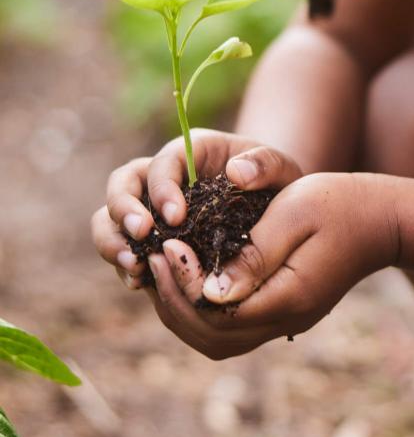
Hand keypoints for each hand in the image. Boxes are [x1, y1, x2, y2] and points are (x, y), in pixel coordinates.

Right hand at [91, 129, 302, 288]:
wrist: (274, 210)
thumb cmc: (276, 184)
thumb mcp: (280, 168)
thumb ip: (265, 163)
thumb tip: (236, 173)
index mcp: (189, 153)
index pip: (161, 163)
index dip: (161, 188)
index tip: (176, 216)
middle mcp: (161, 178)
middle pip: (121, 185)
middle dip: (124, 211)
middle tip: (143, 236)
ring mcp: (150, 211)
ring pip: (110, 218)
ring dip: (114, 241)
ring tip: (136, 268)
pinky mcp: (150, 242)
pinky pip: (124, 250)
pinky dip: (125, 266)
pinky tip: (140, 283)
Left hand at [146, 171, 399, 358]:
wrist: (379, 219)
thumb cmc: (337, 204)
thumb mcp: (294, 214)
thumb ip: (253, 254)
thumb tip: (210, 292)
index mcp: (288, 299)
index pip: (218, 312)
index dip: (184, 283)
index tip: (167, 244)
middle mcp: (284, 322)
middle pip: (210, 337)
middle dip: (174, 300)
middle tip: (154, 256)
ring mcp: (283, 323)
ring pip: (215, 341)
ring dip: (182, 311)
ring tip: (163, 268)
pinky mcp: (281, 314)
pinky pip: (229, 329)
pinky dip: (199, 310)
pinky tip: (188, 276)